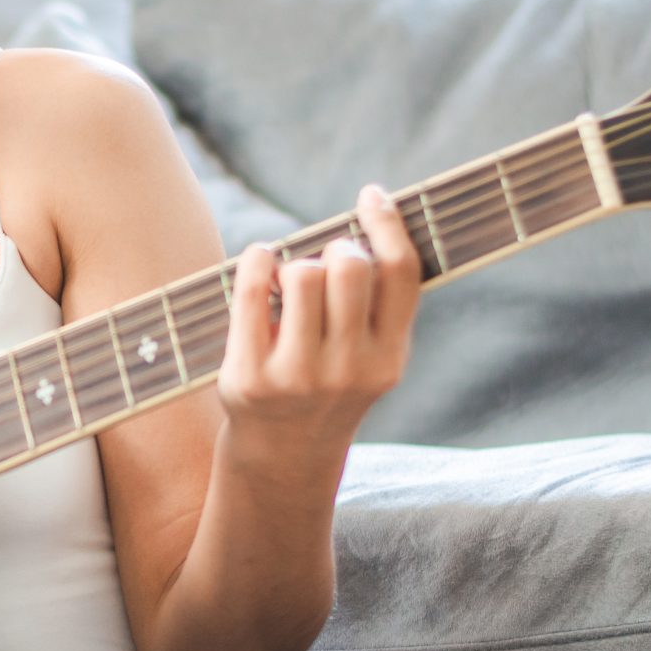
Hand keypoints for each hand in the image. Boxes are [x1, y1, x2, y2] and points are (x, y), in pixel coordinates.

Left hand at [217, 183, 420, 461]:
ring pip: (302, 274)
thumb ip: (380, 302)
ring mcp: (299, 376)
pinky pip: (253, 289)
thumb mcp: (371, 356)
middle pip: (349, 265)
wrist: (284, 454)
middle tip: (324, 266)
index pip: (400, 273)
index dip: (387, 223)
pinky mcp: (250, 378)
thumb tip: (376, 212)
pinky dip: (256, 261)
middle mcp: (349, 370)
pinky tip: (260, 264)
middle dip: (335, 250)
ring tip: (289, 287)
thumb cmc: (329, 382)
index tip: (371, 196)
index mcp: (389, 358)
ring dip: (293, 265)